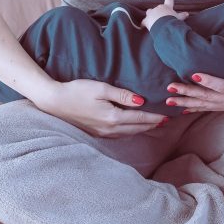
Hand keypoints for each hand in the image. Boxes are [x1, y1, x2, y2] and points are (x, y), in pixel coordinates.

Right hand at [34, 79, 167, 137]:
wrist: (55, 102)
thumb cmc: (77, 91)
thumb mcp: (101, 88)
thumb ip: (123, 95)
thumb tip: (142, 101)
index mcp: (113, 117)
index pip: (140, 118)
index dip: (155, 116)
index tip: (168, 115)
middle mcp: (110, 129)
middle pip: (137, 128)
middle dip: (153, 124)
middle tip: (167, 120)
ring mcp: (103, 133)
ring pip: (129, 133)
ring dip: (143, 129)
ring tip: (154, 123)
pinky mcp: (97, 133)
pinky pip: (120, 135)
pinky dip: (131, 131)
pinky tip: (134, 127)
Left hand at [141, 0, 189, 29]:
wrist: (163, 25)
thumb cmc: (171, 21)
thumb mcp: (178, 18)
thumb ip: (182, 16)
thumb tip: (187, 14)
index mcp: (167, 7)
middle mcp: (158, 8)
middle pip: (158, 8)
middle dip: (159, 11)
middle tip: (162, 18)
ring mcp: (151, 13)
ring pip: (149, 12)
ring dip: (150, 15)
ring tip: (152, 20)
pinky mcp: (146, 20)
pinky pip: (144, 22)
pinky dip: (144, 24)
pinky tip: (144, 26)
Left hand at [166, 30, 223, 113]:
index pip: (223, 85)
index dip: (209, 80)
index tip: (194, 74)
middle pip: (208, 96)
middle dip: (187, 91)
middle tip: (170, 86)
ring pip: (204, 104)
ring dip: (186, 102)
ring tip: (168, 100)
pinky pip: (208, 108)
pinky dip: (194, 108)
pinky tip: (181, 109)